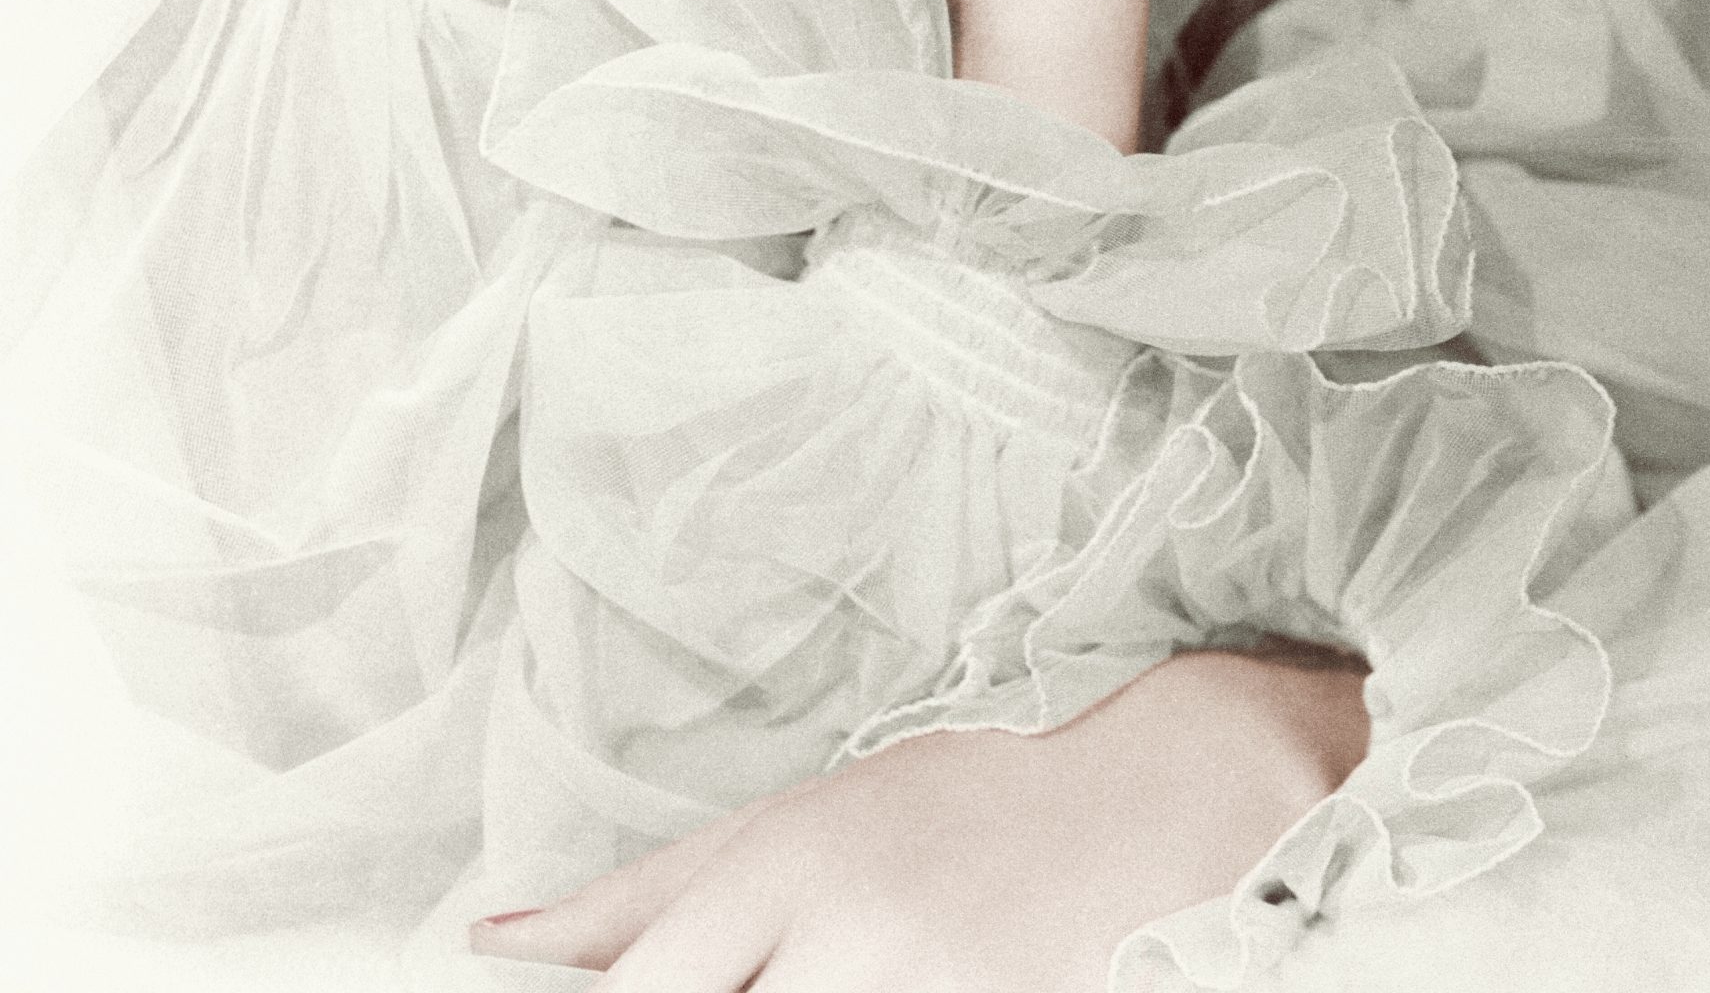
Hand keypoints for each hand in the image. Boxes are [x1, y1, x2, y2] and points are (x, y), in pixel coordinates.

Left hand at [469, 649, 1370, 987]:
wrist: (1143, 807)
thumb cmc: (950, 805)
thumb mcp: (791, 823)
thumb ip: (641, 893)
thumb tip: (495, 940)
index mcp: (781, 865)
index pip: (641, 987)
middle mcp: (840, 938)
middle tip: (702, 990)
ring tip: (794, 977)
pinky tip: (847, 992)